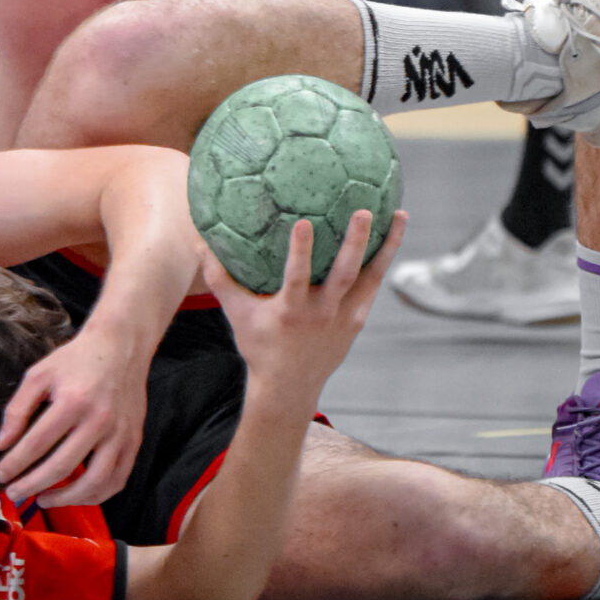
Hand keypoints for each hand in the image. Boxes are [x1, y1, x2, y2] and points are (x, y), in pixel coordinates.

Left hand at [0, 325, 148, 507]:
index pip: (37, 444)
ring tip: (43, 500)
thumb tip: (1, 444)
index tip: (0, 475)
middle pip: (61, 467)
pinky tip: (76, 495)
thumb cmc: (76, 360)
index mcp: (73, 400)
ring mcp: (120, 433)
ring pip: (93, 483)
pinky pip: (117, 481)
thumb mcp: (39, 374)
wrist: (120, 347)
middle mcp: (99, 420)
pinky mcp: (133, 441)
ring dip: (65, 499)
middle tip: (14, 493)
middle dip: (32, 485)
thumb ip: (17, 408)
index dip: (14, 464)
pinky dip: (96, 496)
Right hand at [203, 206, 405, 399]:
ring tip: (401, 214)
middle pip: (345, 274)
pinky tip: (392, 236)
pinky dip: (383, 260)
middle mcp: (323, 314)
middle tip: (364, 210)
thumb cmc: (259, 346)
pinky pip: (373, 286)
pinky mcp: (357, 321)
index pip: (297, 277)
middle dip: (356, 242)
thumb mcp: (236, 314)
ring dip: (387, 246)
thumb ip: (219, 279)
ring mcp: (345, 318)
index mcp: (292, 311)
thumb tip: (199, 242)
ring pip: (370, 278)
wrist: (290, 389)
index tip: (304, 222)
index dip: (301, 251)